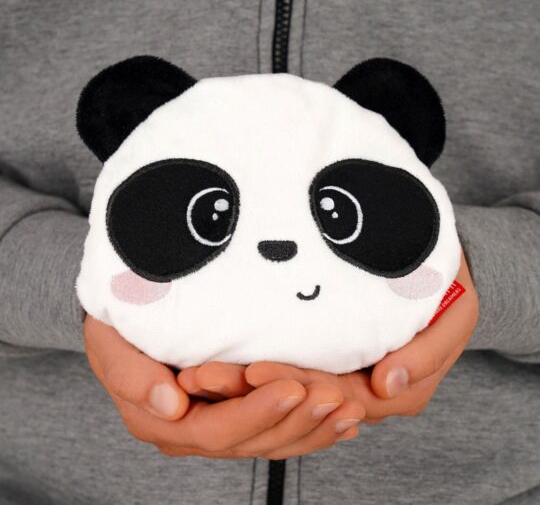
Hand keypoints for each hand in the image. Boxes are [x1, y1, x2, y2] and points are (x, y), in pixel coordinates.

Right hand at [84, 315, 363, 458]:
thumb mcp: (111, 345)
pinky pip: (279, 431)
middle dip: (298, 421)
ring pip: (272, 440)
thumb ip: (132, 377)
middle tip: (335, 398)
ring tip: (348, 410)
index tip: (292, 388)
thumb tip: (170, 405)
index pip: (217, 430)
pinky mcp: (240, 415)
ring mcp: (220, 425)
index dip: (257, 414)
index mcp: (164, 422)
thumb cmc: (121, 330)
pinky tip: (341, 422)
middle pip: (253, 440)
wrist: (129, 325)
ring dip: (313, 427)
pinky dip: (313, 428)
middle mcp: (195, 431)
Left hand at [187, 251, 478, 422]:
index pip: (329, 394)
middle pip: (295, 392)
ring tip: (199, 373)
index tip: (252, 372)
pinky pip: (288, 362)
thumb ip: (423, 358)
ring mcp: (335, 368)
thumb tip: (386, 385)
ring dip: (242, 382)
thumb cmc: (447, 295)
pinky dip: (254, 363)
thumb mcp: (451, 323)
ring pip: (284, 384)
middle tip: (202, 375)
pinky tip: (218, 360)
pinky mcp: (324, 349)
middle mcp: (352, 386)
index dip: (290, 387)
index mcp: (382, 388)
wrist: (440, 274)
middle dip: (249, 388)